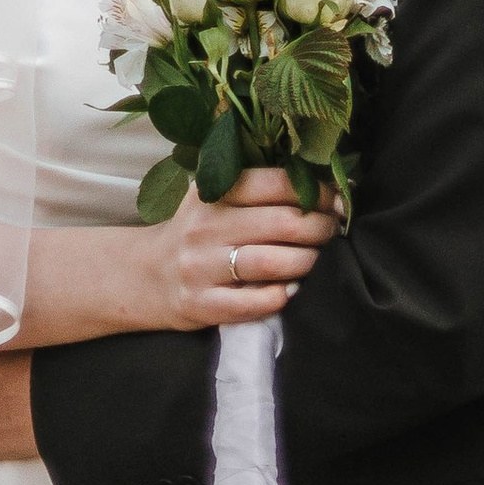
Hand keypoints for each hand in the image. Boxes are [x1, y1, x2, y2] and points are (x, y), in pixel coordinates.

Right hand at [152, 170, 339, 328]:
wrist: (148, 275)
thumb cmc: (197, 231)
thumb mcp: (214, 198)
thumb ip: (256, 187)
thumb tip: (318, 179)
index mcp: (213, 192)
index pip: (274, 182)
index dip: (314, 190)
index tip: (335, 198)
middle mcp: (206, 226)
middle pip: (281, 223)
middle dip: (319, 226)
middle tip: (332, 229)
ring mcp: (203, 267)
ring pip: (270, 263)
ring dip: (306, 261)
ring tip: (316, 259)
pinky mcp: (202, 304)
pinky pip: (252, 304)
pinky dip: (280, 297)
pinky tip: (291, 291)